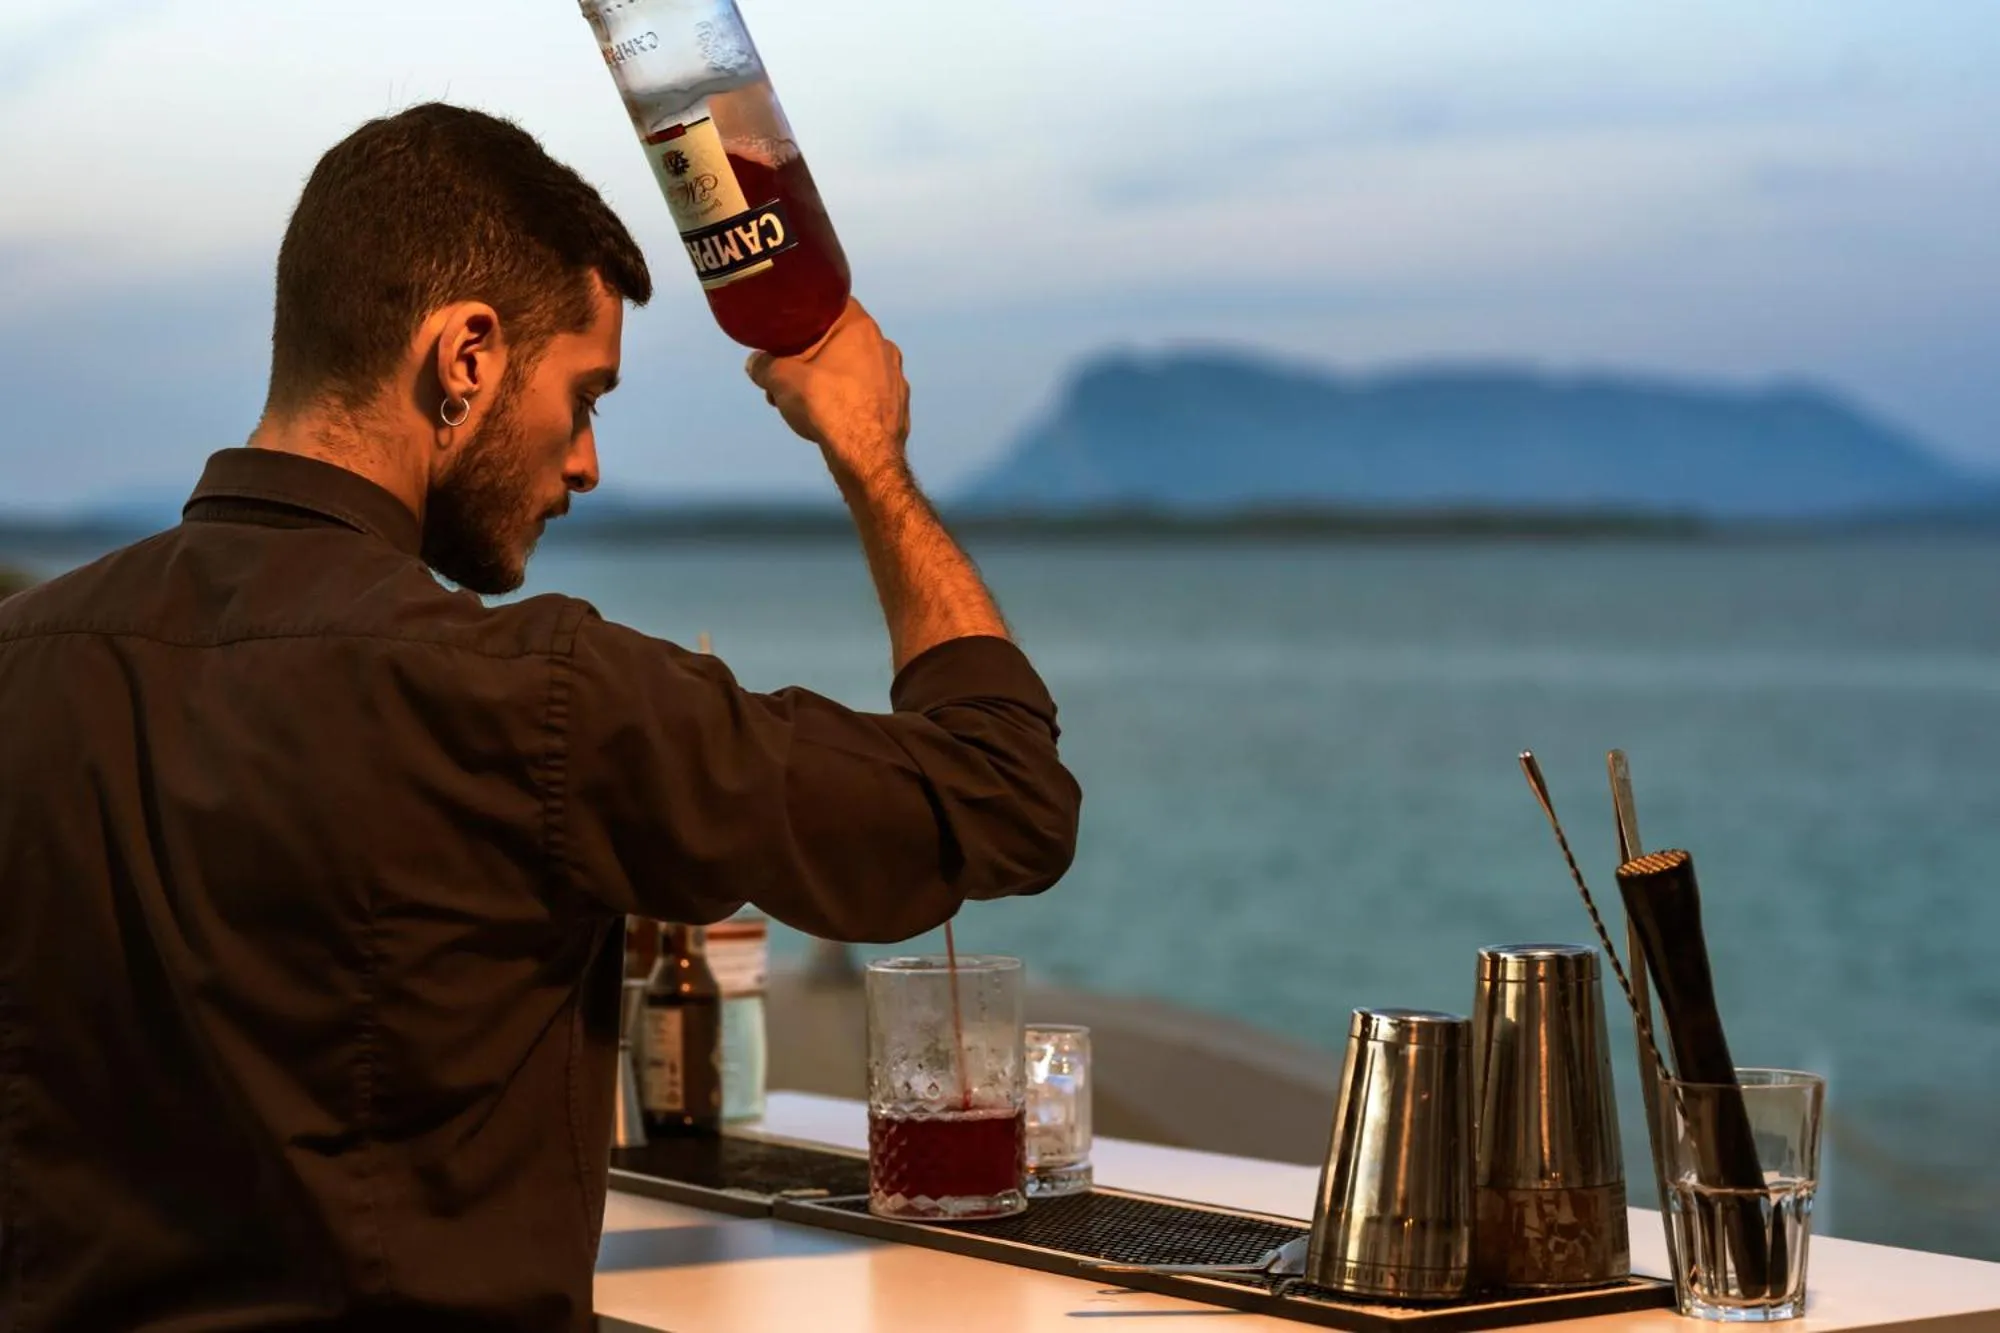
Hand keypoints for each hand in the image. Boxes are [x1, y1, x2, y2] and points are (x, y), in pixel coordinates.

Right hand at [745, 298, 910, 489]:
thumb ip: (764, 365)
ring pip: (854, 371)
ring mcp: (896, 378)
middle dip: (812, 357)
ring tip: (804, 405)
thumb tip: (755, 364)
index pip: (832, 305)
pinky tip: (831, 420)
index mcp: (860, 327)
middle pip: (841, 342)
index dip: (807, 315)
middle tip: (789, 377)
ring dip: (829, 381)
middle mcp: (884, 346)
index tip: (790, 330)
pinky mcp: (898, 407)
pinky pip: (867, 396)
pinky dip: (849, 402)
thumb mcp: (781, 379)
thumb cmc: (826, 405)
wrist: (865, 455)